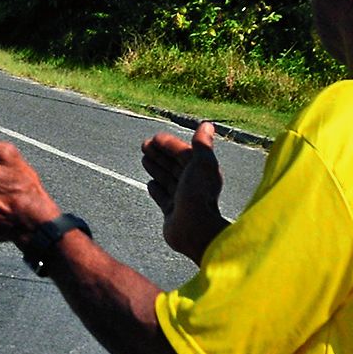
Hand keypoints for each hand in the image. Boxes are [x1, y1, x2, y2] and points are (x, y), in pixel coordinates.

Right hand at [141, 122, 226, 263]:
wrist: (193, 228)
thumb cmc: (199, 195)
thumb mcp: (202, 163)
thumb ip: (203, 144)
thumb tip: (207, 125)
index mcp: (201, 171)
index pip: (183, 153)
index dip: (169, 144)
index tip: (153, 138)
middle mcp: (193, 184)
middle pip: (174, 165)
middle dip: (159, 154)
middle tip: (144, 145)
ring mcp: (182, 199)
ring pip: (166, 179)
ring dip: (156, 167)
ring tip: (144, 159)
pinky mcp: (172, 212)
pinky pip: (162, 197)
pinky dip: (156, 189)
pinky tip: (151, 184)